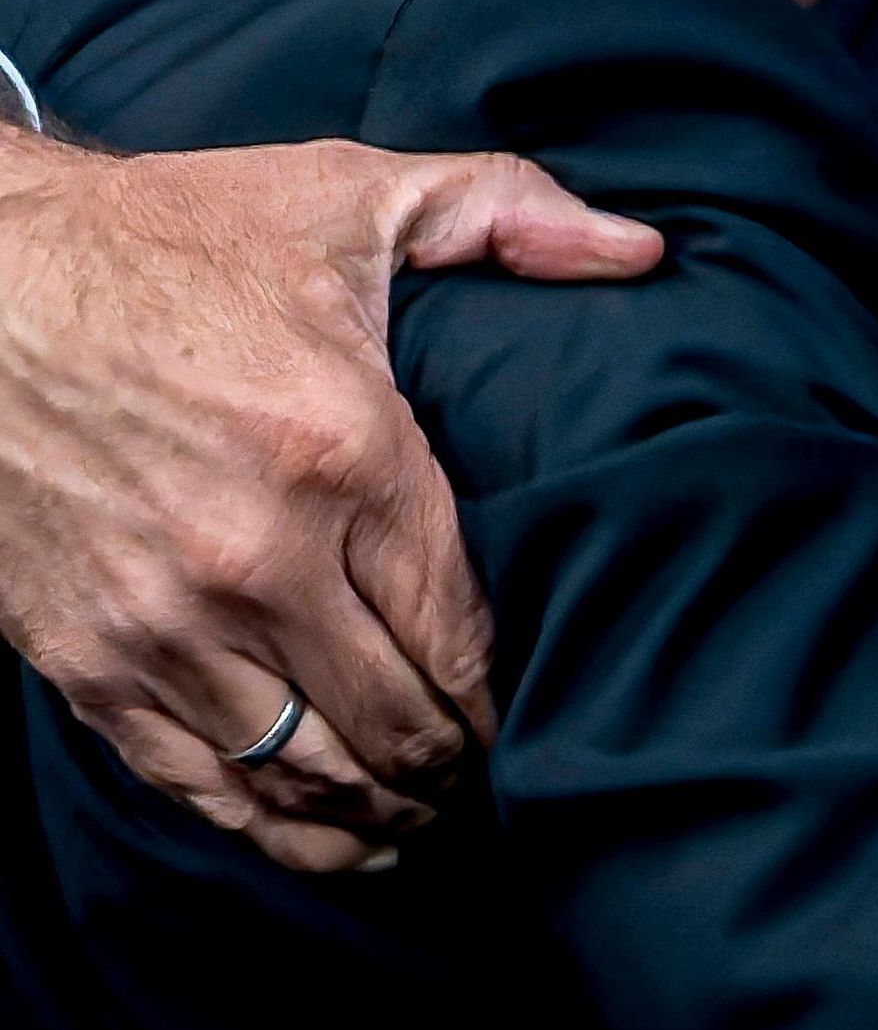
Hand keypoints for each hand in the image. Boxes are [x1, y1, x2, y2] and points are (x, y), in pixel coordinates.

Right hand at [0, 132, 659, 870]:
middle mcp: (256, 556)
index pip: (458, 626)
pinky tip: (320, 835)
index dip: (505, 692)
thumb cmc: (176, 236)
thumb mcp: (355, 194)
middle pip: (393, 719)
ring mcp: (161, 619)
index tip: (537, 709)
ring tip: (424, 821)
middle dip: (454, 765)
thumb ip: (509, 212)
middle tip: (492, 776)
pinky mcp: (80, 657)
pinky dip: (267, 825)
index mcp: (345, 449)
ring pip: (302, 770)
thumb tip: (645, 249)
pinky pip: (193, 779)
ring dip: (374, 812)